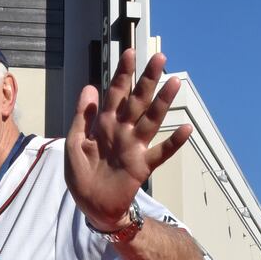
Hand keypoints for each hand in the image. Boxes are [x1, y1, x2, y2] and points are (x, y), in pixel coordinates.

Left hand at [65, 49, 192, 231]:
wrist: (91, 206)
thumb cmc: (82, 176)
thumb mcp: (75, 142)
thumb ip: (83, 116)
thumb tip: (90, 86)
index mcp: (105, 124)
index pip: (116, 93)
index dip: (123, 74)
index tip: (130, 53)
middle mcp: (123, 132)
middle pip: (137, 101)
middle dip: (148, 79)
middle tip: (160, 58)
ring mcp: (134, 148)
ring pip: (151, 120)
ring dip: (163, 102)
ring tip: (175, 83)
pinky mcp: (142, 167)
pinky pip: (160, 153)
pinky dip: (173, 143)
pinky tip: (185, 130)